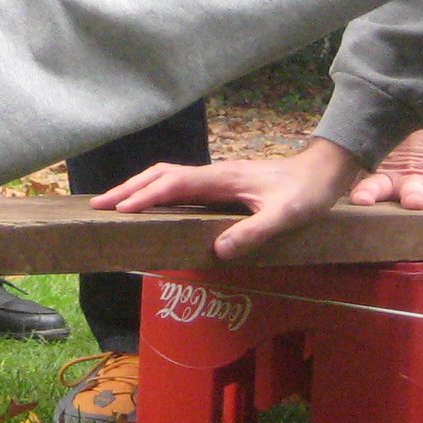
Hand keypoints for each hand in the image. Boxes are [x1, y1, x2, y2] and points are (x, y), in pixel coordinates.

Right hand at [91, 136, 368, 260]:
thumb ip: (254, 232)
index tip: (120, 209)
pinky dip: (156, 191)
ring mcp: (217, 177)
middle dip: (128, 189)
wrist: (324, 171)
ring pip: (168, 177)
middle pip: (161, 175)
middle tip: (98, 206)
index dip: (146, 196)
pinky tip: (151, 205)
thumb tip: (218, 251)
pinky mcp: (221, 184)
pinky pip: (180, 184)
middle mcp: (214, 174)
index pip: (174, 184)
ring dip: (138, 188)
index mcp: (223, 179)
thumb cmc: (307, 194)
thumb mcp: (286, 217)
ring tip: (113, 204)